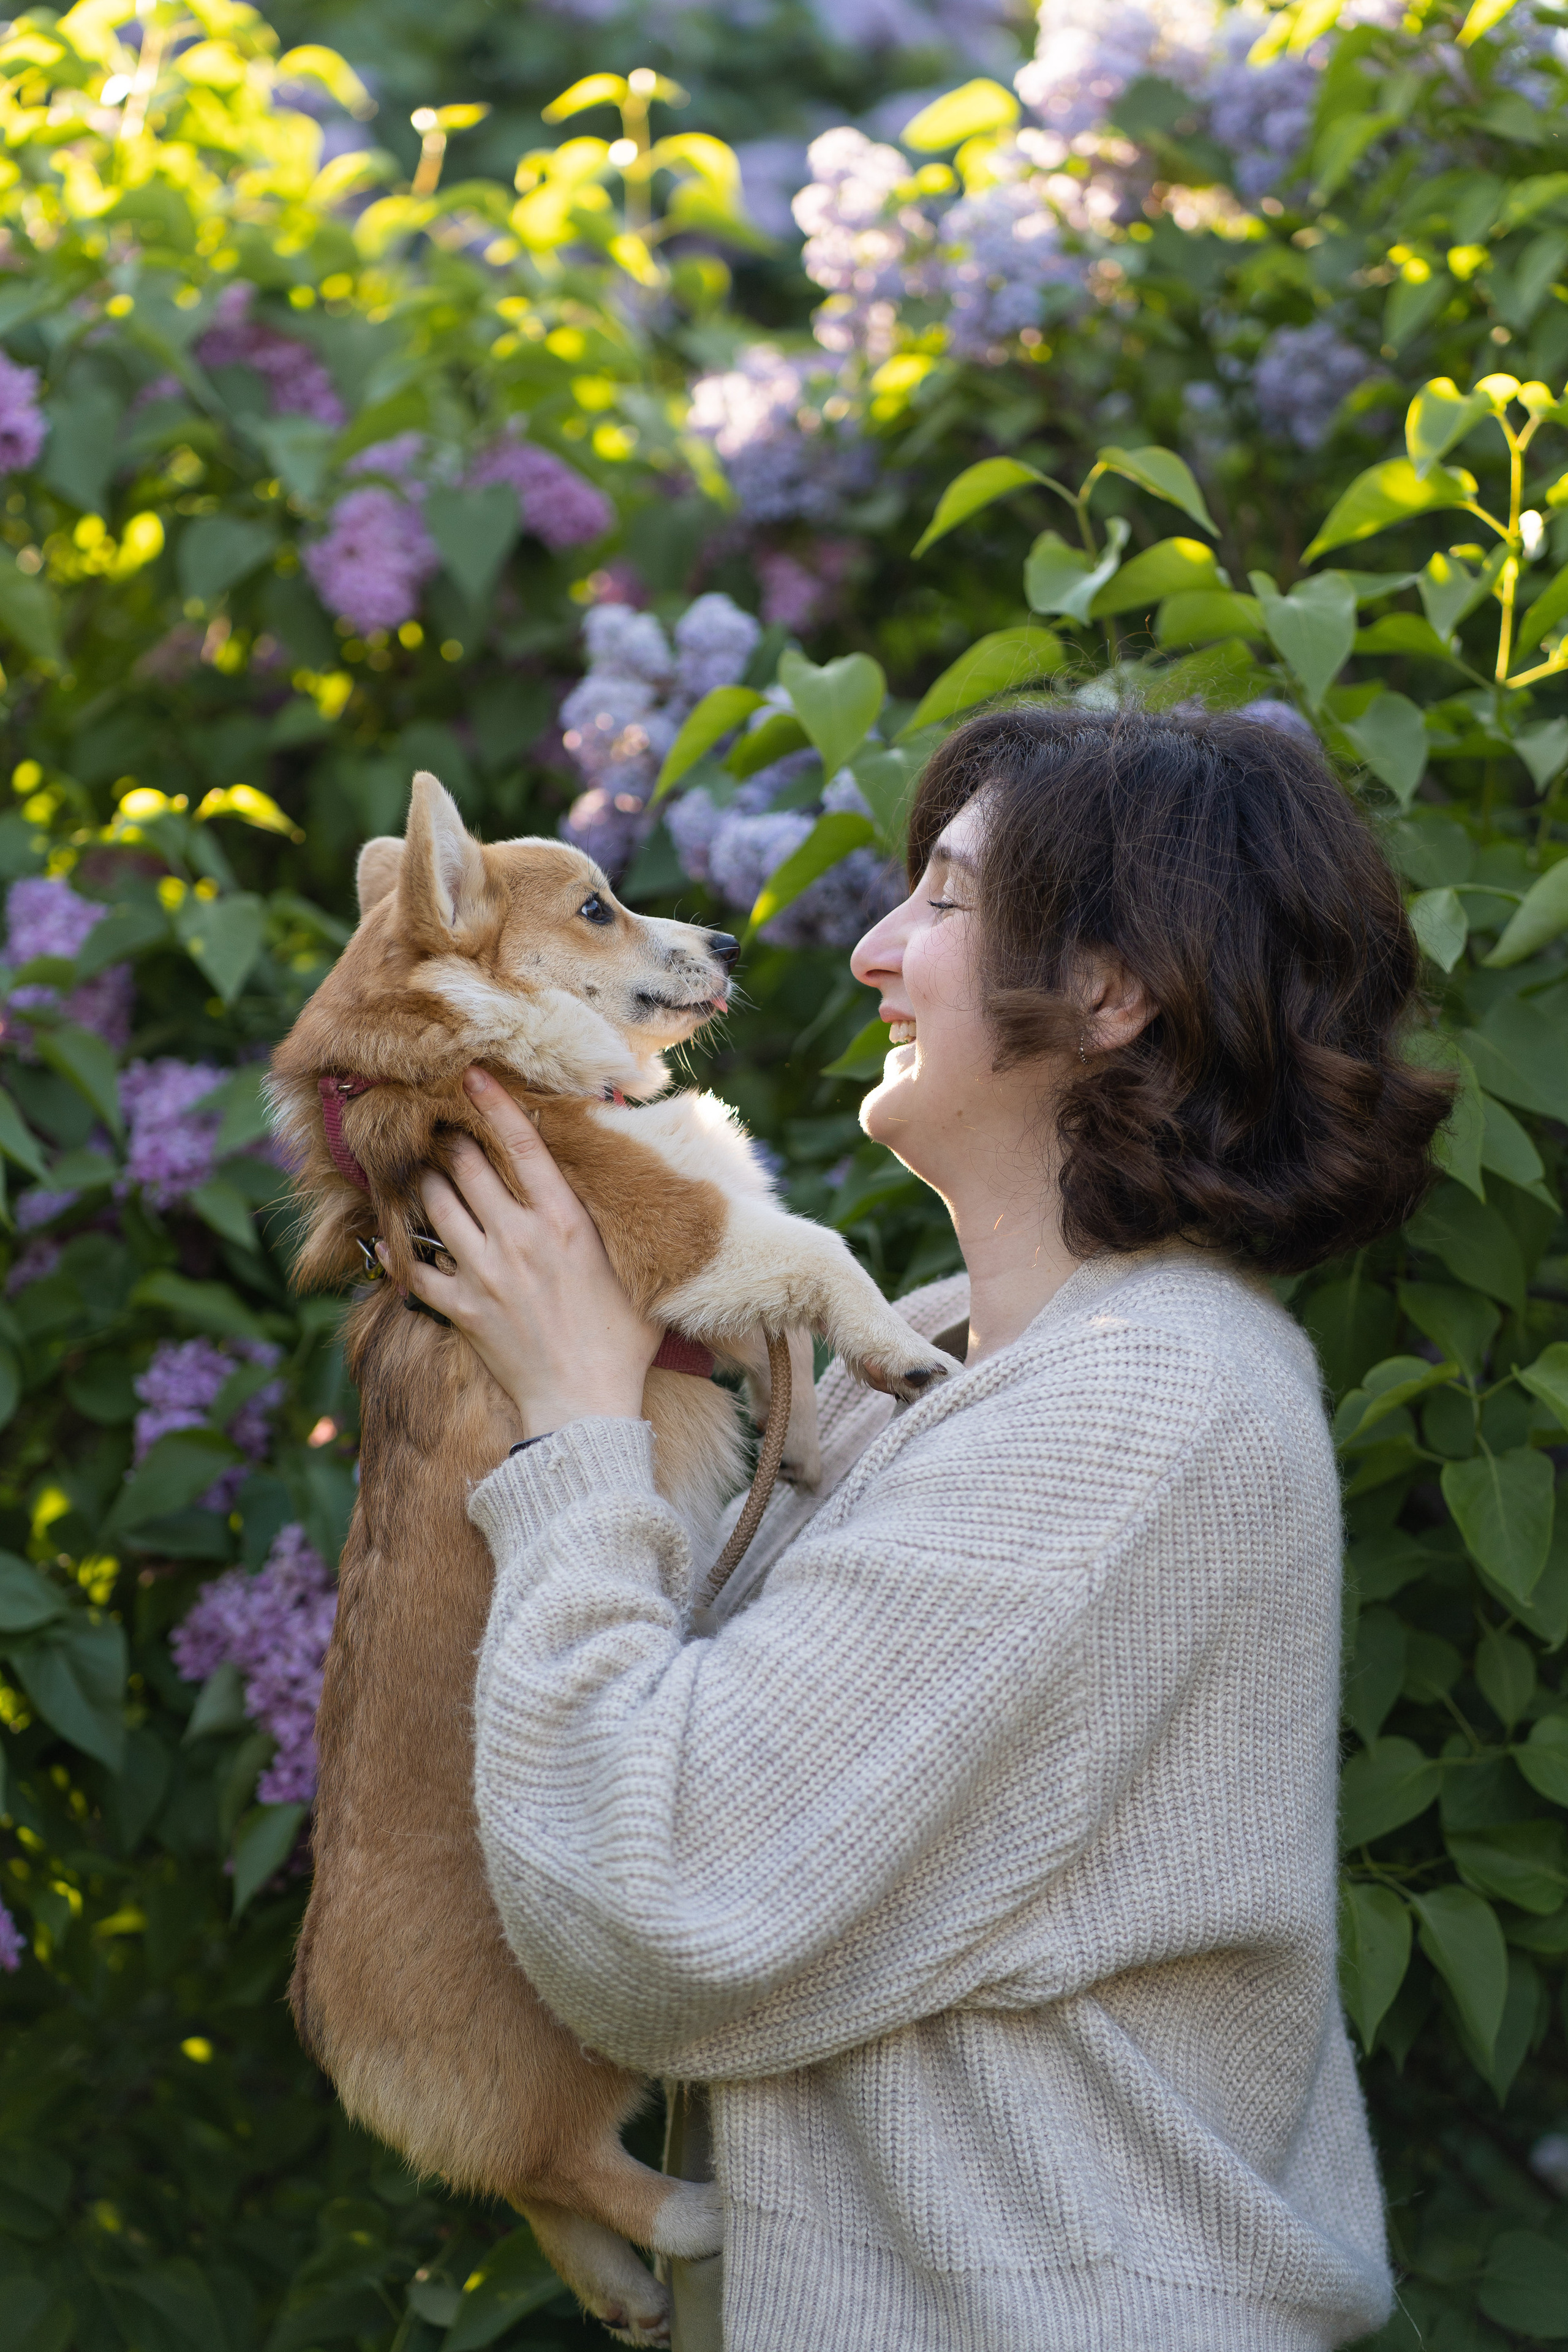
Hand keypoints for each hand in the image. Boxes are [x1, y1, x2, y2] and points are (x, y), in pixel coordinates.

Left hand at [390, 1066, 660, 1436]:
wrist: (585, 1403)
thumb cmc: (623, 1342)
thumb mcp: (635, 1272)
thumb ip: (620, 1229)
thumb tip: (637, 1193)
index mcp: (563, 1222)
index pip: (524, 1146)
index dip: (495, 1105)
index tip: (473, 1076)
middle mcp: (518, 1238)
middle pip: (468, 1167)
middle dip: (450, 1139)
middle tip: (440, 1123)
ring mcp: (484, 1272)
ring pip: (436, 1206)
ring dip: (424, 1181)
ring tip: (419, 1167)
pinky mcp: (462, 1309)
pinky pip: (416, 1271)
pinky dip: (398, 1253)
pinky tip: (386, 1239)